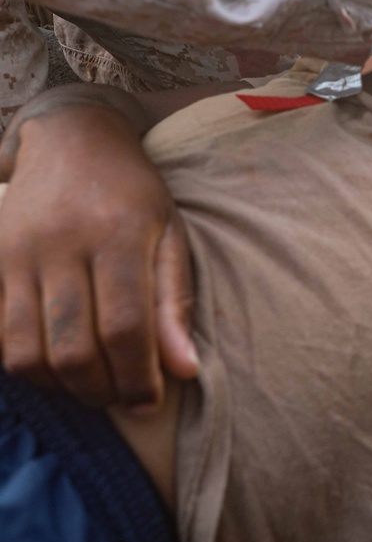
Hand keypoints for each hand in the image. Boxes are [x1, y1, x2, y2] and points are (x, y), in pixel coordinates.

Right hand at [0, 104, 198, 410]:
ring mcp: (20, 252)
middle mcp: (64, 243)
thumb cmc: (131, 193)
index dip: (137, 377)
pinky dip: (27, 364)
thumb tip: (184, 371)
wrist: (70, 140)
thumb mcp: (170, 233)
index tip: (149, 401)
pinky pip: (1, 335)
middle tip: (121, 398)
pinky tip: (55, 364)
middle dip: (100, 390)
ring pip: (28, 351)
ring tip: (90, 385)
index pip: (125, 327)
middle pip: (73, 348)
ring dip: (61, 386)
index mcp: (121, 233)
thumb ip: (176, 302)